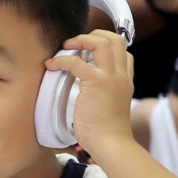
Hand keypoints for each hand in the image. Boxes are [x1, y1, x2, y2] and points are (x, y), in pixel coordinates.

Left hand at [43, 30, 135, 157]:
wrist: (111, 142)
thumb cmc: (106, 130)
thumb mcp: (112, 105)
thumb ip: (105, 93)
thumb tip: (88, 89)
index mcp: (125, 80)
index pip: (124, 52)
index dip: (107, 45)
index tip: (89, 50)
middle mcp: (121, 75)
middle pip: (115, 39)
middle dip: (94, 35)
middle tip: (76, 42)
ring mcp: (110, 77)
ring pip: (101, 43)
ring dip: (80, 40)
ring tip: (65, 46)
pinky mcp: (96, 83)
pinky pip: (76, 62)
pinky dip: (61, 60)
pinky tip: (51, 65)